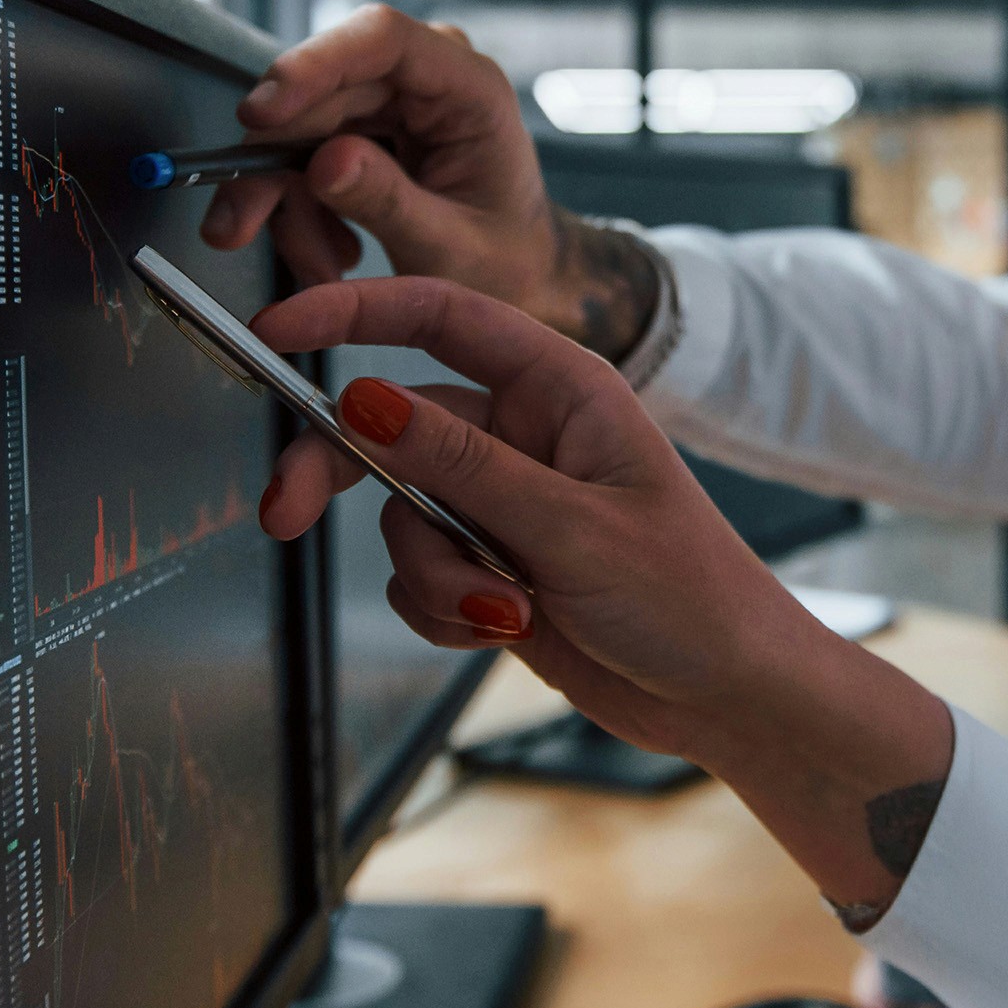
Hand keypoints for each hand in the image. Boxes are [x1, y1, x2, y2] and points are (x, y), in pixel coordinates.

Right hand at [198, 5, 660, 357]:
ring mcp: (388, 101)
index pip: (380, 39)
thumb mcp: (450, 249)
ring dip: (287, 205)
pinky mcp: (359, 129)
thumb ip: (388, 203)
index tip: (261, 115)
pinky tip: (332, 254)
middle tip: (235, 225)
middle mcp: (424, 79)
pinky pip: (299, 158)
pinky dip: (299, 212)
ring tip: (320, 267)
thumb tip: (323, 161)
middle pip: (319, 91)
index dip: (313, 66)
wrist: (519, 277)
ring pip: (296, 130)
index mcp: (469, 86)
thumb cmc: (506, 259)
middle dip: (270, 165)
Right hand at [252, 275, 954, 914]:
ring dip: (435, 574)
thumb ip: (460, 464)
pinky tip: (504, 628)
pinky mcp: (491, 564)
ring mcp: (506, 501)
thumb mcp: (571, 526)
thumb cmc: (692, 597)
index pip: (441, 316)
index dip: (353, 310)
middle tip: (285, 516)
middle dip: (341, 474)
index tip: (279, 327)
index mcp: (564, 388)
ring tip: (504, 608)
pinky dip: (443, 609)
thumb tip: (363, 399)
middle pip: (392, 424)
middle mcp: (528, 434)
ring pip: (402, 515)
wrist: (728, 697)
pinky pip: (418, 575)